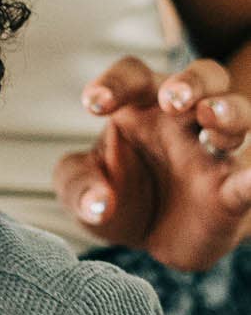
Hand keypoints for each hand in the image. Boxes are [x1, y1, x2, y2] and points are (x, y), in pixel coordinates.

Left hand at [55, 57, 250, 268]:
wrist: (153, 238)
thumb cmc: (117, 194)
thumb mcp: (82, 190)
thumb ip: (80, 188)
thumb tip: (97, 205)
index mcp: (141, 106)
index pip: (133, 76)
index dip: (115, 82)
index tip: (93, 105)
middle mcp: (184, 120)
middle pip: (202, 77)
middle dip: (190, 82)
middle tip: (172, 98)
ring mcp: (214, 152)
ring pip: (238, 114)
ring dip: (228, 110)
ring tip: (212, 116)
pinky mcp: (232, 191)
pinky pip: (249, 180)